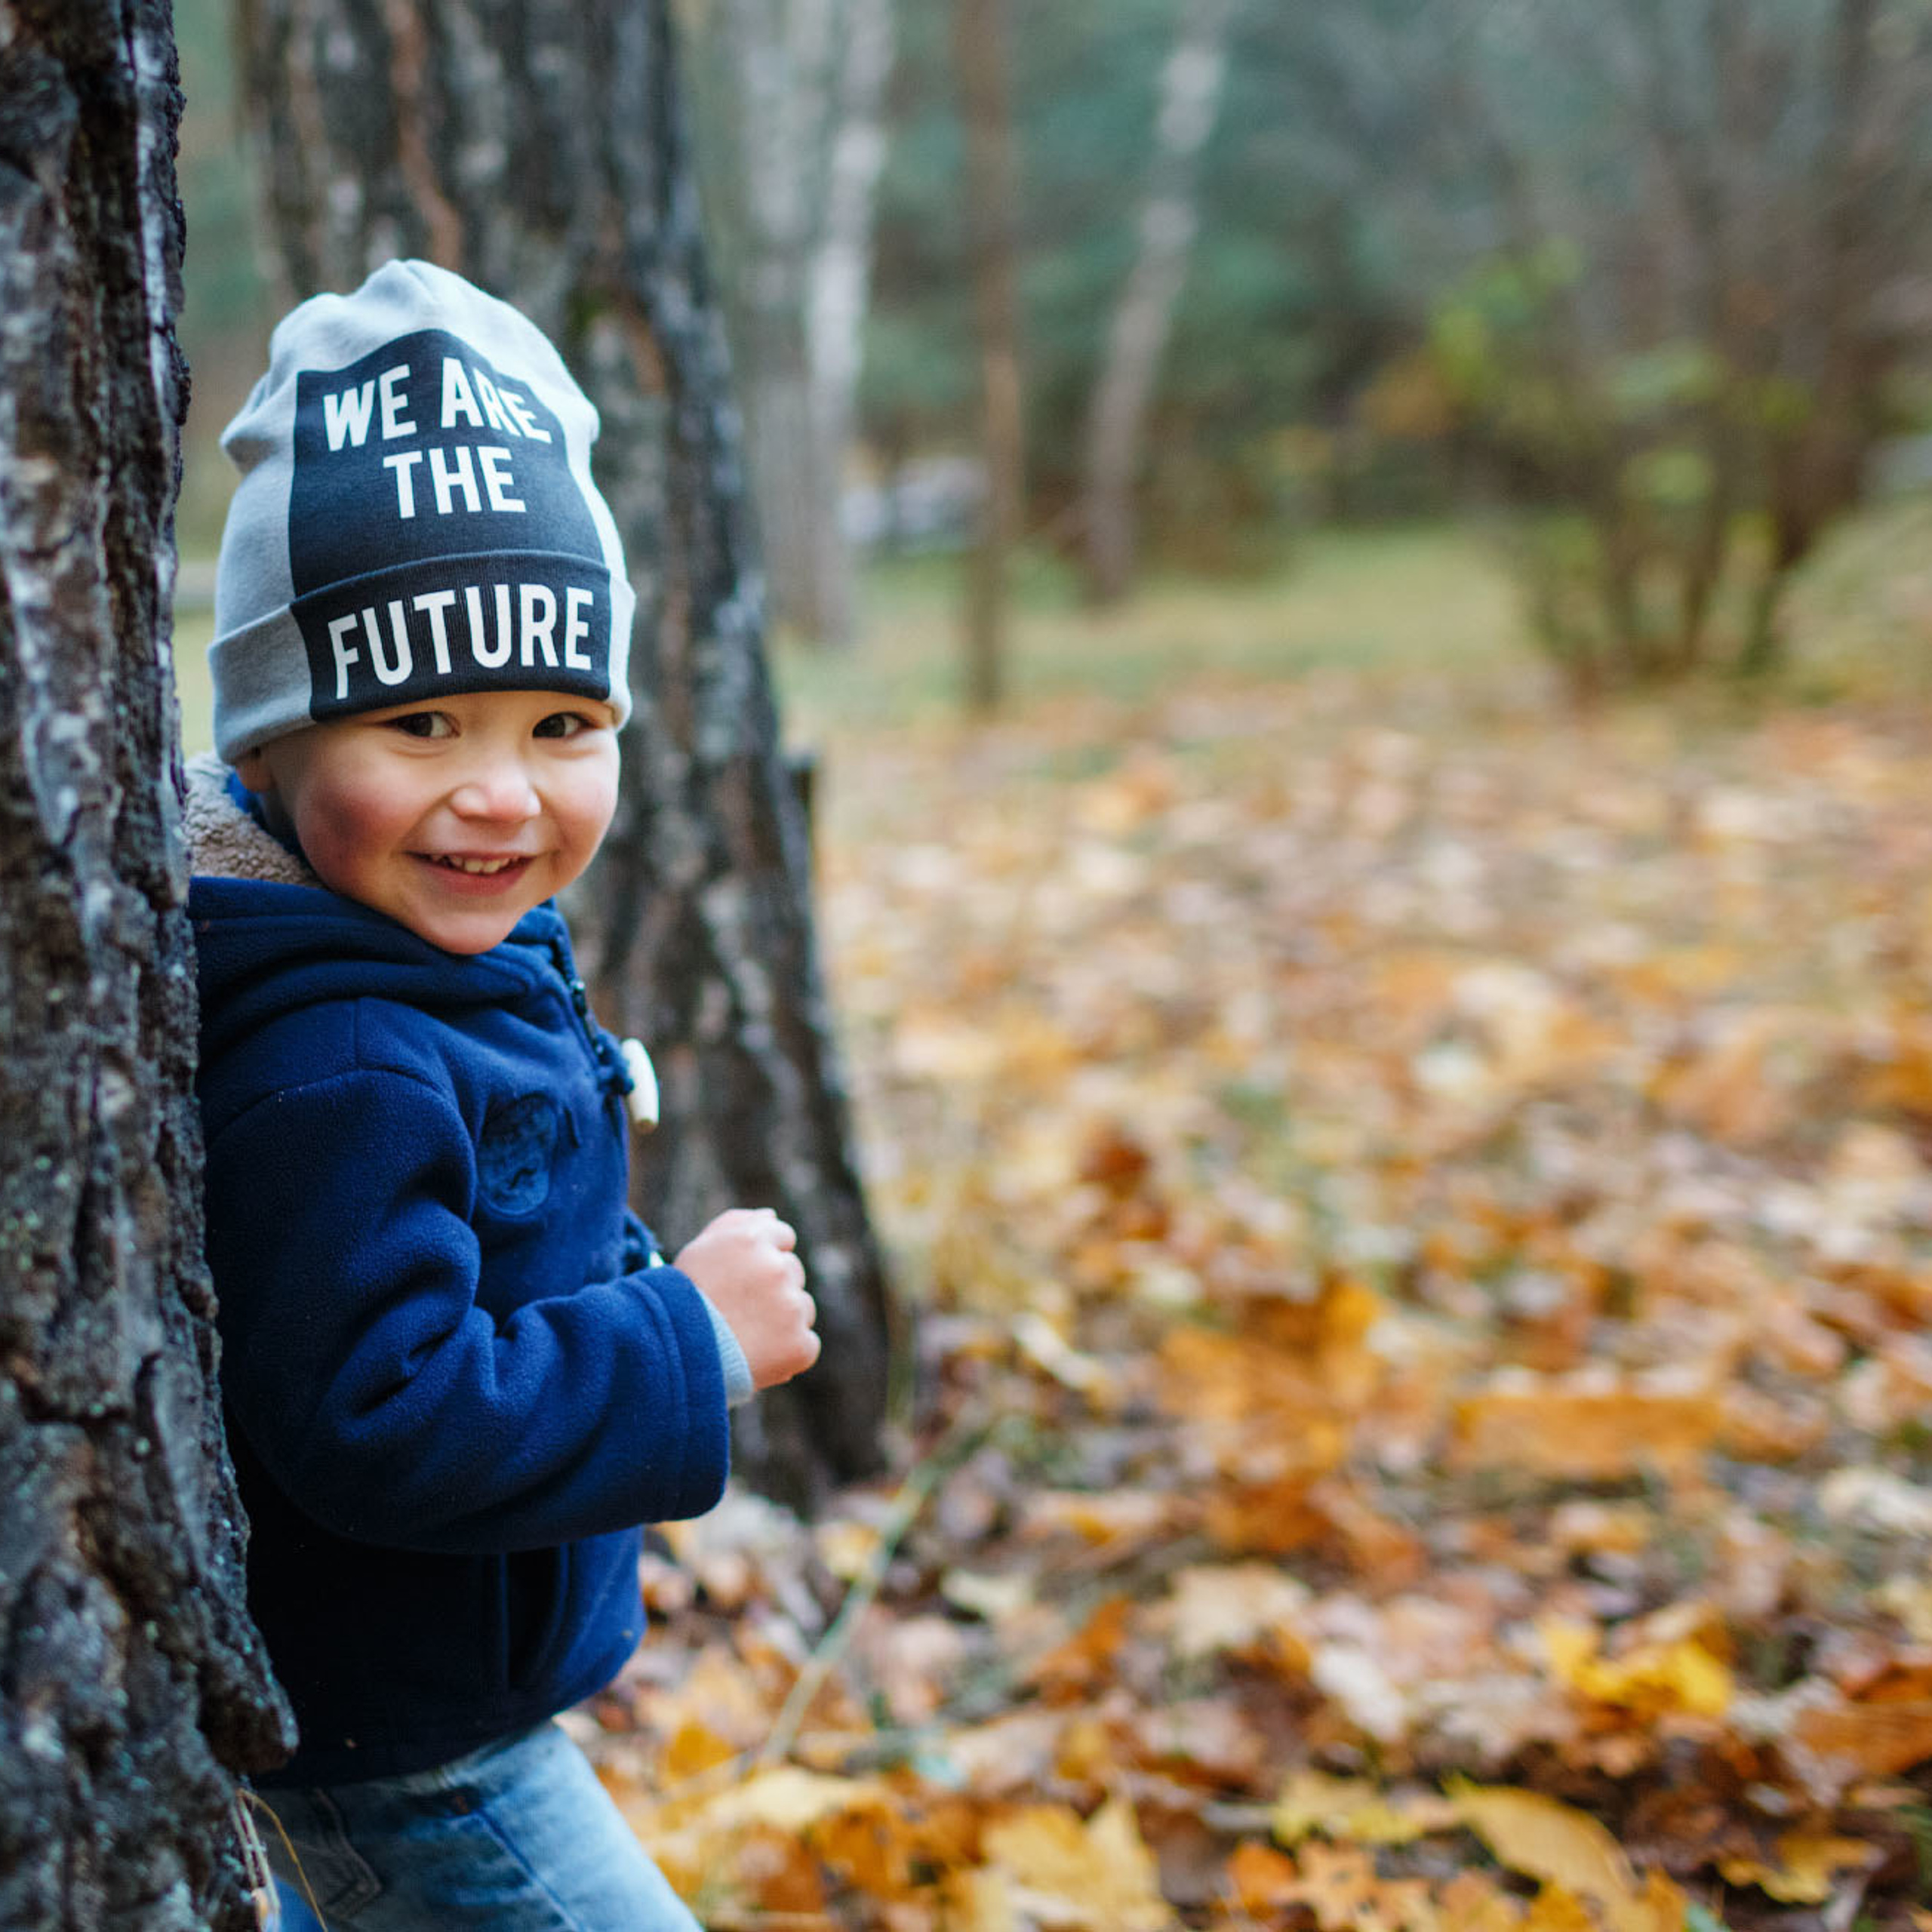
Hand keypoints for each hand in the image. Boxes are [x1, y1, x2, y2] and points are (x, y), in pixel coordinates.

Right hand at [674, 1208, 819, 1389]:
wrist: (672, 1356)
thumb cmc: (680, 1301)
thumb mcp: (698, 1251)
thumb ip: (736, 1224)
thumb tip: (771, 1216)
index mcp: (752, 1240)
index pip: (782, 1237)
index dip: (763, 1258)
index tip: (746, 1278)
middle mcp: (777, 1269)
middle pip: (792, 1272)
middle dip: (773, 1288)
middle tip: (739, 1310)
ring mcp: (792, 1307)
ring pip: (802, 1308)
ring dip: (784, 1319)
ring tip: (745, 1335)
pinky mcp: (800, 1344)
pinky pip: (806, 1343)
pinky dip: (788, 1352)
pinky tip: (758, 1356)